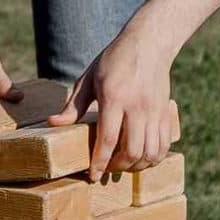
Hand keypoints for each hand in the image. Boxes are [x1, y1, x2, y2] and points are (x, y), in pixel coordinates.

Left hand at [51, 24, 175, 182]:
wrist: (149, 43)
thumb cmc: (114, 60)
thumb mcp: (89, 78)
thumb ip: (73, 105)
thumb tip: (53, 123)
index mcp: (114, 98)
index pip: (108, 139)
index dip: (99, 162)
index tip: (93, 175)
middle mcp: (137, 107)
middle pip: (131, 151)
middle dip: (117, 167)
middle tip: (106, 169)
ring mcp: (154, 111)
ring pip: (150, 152)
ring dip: (136, 166)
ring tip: (123, 165)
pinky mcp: (165, 113)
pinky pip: (163, 145)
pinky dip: (153, 158)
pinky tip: (142, 158)